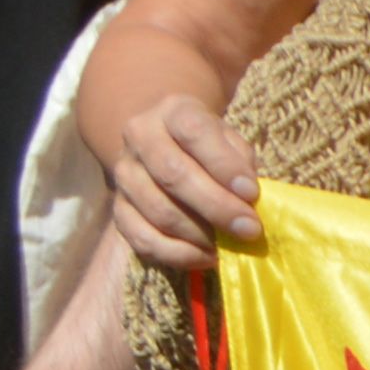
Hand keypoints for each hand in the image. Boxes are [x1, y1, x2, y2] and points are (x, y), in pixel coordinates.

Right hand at [107, 91, 265, 280]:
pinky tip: (206, 257)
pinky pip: (142, 238)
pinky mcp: (117, 208)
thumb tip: (246, 197)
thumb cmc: (209, 145)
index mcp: (172, 112)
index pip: (194, 133)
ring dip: (200, 234)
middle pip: (173, 176)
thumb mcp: (229, 139)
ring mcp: (123, 174)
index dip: (224, 165)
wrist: (165, 144)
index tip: (251, 193)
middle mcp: (139, 138)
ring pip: (158, 211)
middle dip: (217, 207)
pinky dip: (177, 254)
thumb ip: (240, 160)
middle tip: (249, 229)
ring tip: (231, 245)